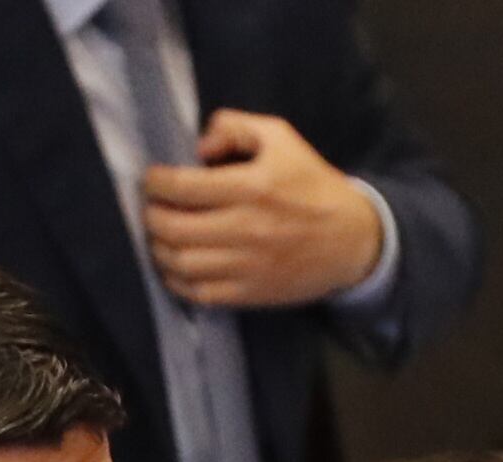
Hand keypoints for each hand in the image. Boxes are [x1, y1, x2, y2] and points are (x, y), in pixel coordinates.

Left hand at [143, 109, 385, 310]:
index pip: (182, 187)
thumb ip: (236, 127)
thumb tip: (200, 148)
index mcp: (252, 187)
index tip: (151, 180)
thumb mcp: (281, 138)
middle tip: (152, 208)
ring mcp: (246, 265)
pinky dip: (176, 281)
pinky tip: (175, 266)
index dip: (155, 183)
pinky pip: (198, 293)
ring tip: (159, 235)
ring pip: (180, 263)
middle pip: (172, 227)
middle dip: (151, 215)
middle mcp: (245, 228)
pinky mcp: (249, 292)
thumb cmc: (312, 185)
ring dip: (158, 248)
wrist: (351, 240)